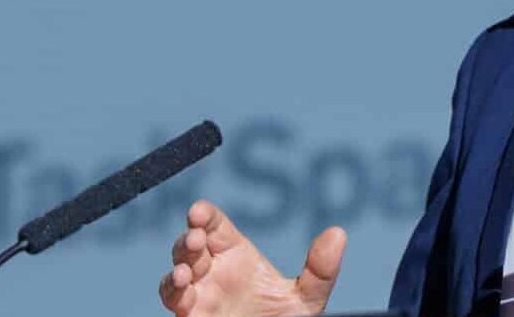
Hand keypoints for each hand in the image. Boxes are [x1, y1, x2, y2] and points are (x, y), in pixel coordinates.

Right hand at [158, 200, 345, 316]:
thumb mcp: (306, 299)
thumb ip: (320, 270)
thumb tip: (338, 233)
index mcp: (236, 257)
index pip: (214, 226)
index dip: (204, 215)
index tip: (199, 211)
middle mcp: (213, 273)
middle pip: (189, 247)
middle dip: (188, 239)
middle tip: (196, 237)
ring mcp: (199, 297)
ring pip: (176, 275)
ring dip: (178, 268)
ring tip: (187, 272)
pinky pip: (175, 302)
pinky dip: (174, 293)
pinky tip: (185, 289)